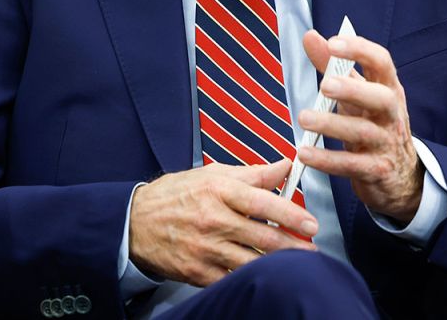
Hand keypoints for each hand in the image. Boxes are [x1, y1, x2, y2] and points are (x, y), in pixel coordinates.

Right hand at [127, 160, 317, 286]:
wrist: (134, 223)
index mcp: (217, 191)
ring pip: (252, 262)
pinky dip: (251, 279)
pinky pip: (233, 279)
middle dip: (293, 245)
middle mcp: (212, 220)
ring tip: (296, 266)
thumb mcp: (211, 175)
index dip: (289, 213)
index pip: (260, 202)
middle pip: (262, 237)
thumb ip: (252, 174)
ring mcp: (205, 249)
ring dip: (278, 266)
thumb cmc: (174, 196)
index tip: (310, 223)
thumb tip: (285, 166)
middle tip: (312, 248)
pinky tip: (265, 276)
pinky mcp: (198, 273)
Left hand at [299, 29, 422, 223]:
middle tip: (324, 85)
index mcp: (388, 88)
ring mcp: (386, 143)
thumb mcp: (358, 93)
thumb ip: (334, 66)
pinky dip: (327, 160)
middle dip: (353, 89)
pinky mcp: (376, 171)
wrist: (401, 176)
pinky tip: (305, 153)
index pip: (382, 63)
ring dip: (332, 125)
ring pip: (363, 132)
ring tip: (304, 118)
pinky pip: (351, 165)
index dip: (360, 50)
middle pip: (381, 98)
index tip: (333, 43)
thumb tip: (310, 36)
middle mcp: (391, 114)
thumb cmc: (374, 123)